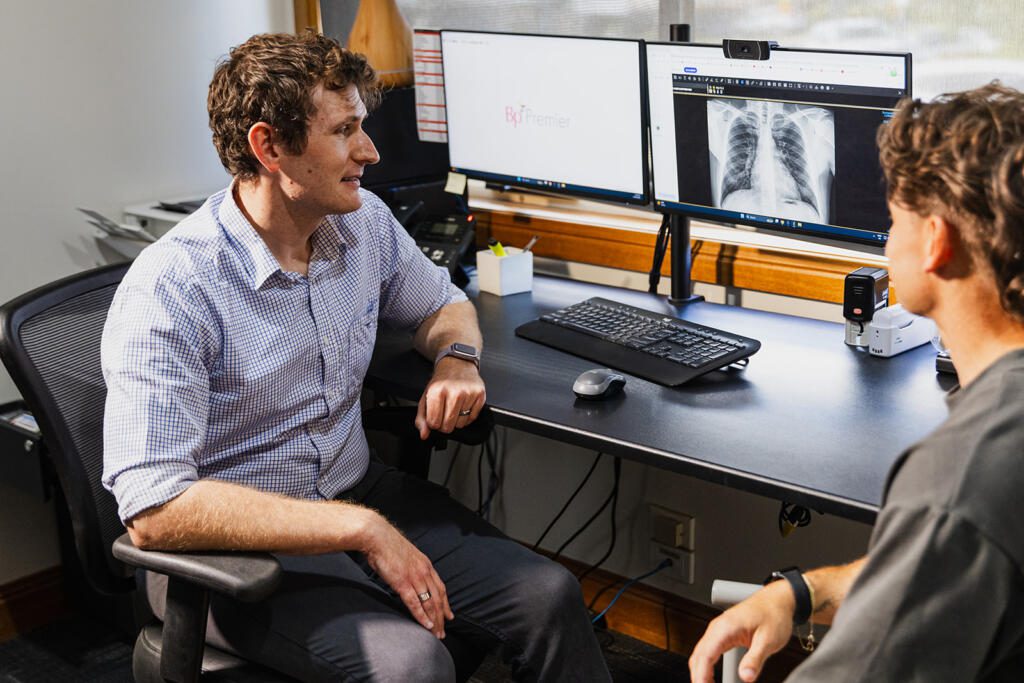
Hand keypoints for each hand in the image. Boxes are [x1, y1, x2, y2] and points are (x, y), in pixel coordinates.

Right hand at [362, 512, 453, 637]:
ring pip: (429, 603)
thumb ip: (411, 567)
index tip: (449, 615)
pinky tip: (426, 626)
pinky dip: (422, 616)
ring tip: (436, 634)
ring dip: (434, 621)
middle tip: (443, 631)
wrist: (377, 536)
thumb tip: (409, 577)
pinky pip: (415, 603)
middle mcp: (424, 571)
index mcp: (425, 564)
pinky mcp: (403, 583)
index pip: (440, 588)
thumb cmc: (387, 545)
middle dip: (442, 617)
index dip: (445, 603)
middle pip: (438, 599)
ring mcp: (415, 578)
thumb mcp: (406, 555)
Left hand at [415, 357, 485, 439]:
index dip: (434, 423)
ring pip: (460, 424)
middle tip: (445, 412)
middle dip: (445, 424)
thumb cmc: (441, 381)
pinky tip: (463, 406)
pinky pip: (472, 419)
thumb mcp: (426, 397)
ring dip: (456, 420)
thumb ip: (421, 418)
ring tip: (454, 407)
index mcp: (437, 391)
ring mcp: (468, 393)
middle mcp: (454, 392)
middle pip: (448, 426)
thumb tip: (424, 434)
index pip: (434, 423)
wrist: (457, 364)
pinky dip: (467, 417)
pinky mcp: (480, 394)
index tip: (435, 416)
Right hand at [689, 582, 794, 682]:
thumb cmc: (773, 614)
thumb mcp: (768, 640)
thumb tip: (746, 677)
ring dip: (701, 673)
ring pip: (700, 654)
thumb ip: (755, 659)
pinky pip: (707, 652)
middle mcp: (718, 628)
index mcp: (726, 627)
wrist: (777, 600)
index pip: (705, 655)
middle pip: (698, 656)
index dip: (701, 675)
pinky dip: (706, 666)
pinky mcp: (722, 634)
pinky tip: (711, 678)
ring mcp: (718, 630)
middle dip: (699, 677)